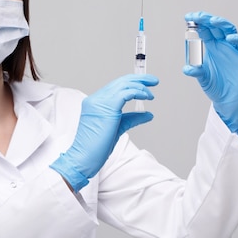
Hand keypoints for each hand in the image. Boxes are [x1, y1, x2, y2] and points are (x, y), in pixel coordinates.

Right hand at [50, 74, 158, 191]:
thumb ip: (131, 119)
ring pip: (123, 85)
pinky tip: (146, 96)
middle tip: (153, 81)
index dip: (132, 83)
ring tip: (151, 94)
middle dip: (139, 79)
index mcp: (95, 102)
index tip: (145, 85)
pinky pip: (126, 93)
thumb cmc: (96, 147)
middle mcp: (96, 99)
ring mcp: (99, 102)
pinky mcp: (107, 107)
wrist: (84, 157)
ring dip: (140, 86)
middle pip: (120, 82)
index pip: (115, 86)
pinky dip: (138, 92)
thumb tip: (148, 114)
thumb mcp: (117, 128)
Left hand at [182, 11, 237, 138]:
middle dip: (207, 19)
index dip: (197, 22)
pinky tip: (229, 38)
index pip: (204, 29)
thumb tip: (186, 69)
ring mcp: (233, 49)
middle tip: (197, 16)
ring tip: (212, 21)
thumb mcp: (202, 78)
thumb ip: (196, 71)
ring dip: (222, 24)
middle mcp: (221, 45)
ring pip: (229, 30)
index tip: (187, 17)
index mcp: (210, 46)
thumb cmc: (215, 86)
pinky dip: (237, 39)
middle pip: (216, 26)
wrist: (228, 100)